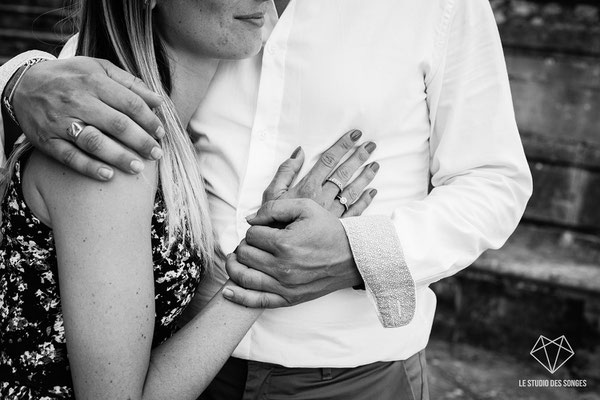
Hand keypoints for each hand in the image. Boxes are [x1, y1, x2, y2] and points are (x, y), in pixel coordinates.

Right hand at [12, 57, 164, 179]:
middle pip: (116, 124)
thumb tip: (159, 101)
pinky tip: (108, 175)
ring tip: (138, 168)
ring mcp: (60, 121)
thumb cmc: (71, 77)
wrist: (23, 83)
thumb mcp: (98, 69)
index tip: (161, 133)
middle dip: (140, 141)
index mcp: (93, 81)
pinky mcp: (46, 140)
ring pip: (94, 141)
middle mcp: (77, 101)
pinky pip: (69, 156)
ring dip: (119, 156)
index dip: (149, 120)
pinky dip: (89, 167)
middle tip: (157, 154)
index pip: (129, 103)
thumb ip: (130, 84)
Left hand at [224, 198, 363, 307]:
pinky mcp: (288, 299)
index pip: (251, 235)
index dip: (255, 229)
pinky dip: (239, 297)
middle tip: (256, 242)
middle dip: (246, 245)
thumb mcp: (305, 207)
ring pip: (244, 276)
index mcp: (284, 243)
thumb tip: (249, 220)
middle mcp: (282, 267)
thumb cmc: (329, 230)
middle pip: (245, 254)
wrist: (353, 257)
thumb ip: (274, 207)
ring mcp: (284, 286)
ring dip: (236, 266)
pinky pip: (257, 302)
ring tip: (238, 258)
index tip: (266, 229)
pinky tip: (228, 291)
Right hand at [262, 129, 378, 216]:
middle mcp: (323, 198)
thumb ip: (285, 172)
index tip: (355, 135)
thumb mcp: (271, 195)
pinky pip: (356, 212)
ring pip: (353, 190)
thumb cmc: (273, 224)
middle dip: (358, 157)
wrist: (281, 251)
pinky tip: (372, 192)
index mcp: (308, 188)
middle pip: (344, 173)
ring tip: (375, 165)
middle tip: (371, 145)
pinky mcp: (338, 226)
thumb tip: (299, 151)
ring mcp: (333, 213)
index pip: (328, 161)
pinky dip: (366, 201)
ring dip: (364, 176)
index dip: (342, 146)